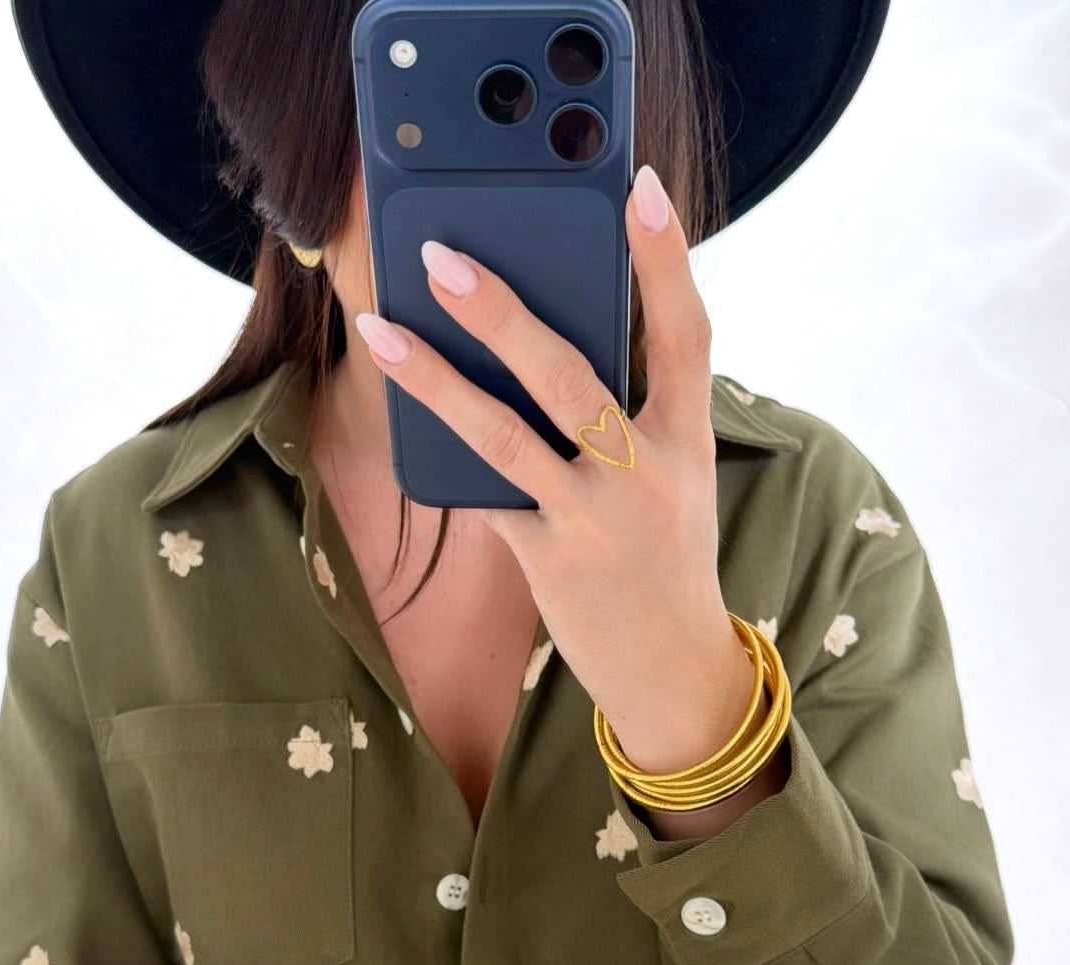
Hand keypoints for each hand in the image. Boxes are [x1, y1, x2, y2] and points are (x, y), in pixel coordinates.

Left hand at [353, 162, 755, 773]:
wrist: (674, 671)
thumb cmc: (666, 558)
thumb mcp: (673, 481)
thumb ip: (629, 417)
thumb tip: (540, 348)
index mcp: (687, 441)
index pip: (686, 335)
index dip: (665, 259)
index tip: (639, 188)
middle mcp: (645, 474)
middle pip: (571, 376)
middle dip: (503, 313)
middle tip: (443, 258)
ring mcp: (593, 519)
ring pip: (505, 436)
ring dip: (436, 381)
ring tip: (382, 331)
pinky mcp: (548, 559)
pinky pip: (482, 496)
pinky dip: (441, 459)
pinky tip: (398, 418)